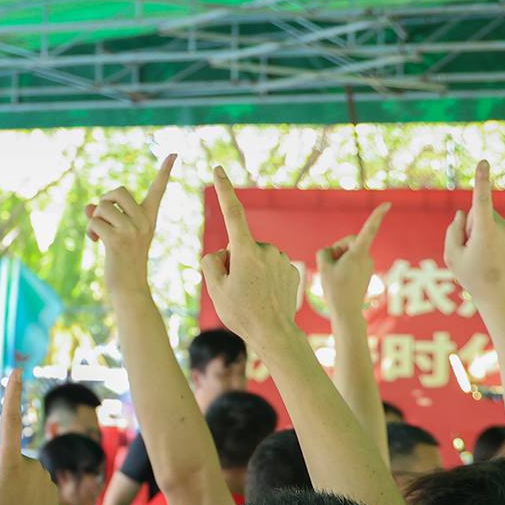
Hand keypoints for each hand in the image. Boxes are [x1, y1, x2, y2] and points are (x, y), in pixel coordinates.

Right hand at [0, 368, 60, 504]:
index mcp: (10, 465)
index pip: (10, 423)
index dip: (11, 396)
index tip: (16, 372)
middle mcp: (30, 464)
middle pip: (4, 454)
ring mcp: (43, 475)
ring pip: (17, 468)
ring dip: (10, 481)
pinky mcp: (51, 486)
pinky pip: (30, 479)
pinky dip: (23, 490)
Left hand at [85, 154, 174, 294]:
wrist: (129, 288)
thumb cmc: (123, 261)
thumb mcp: (118, 234)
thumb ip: (106, 217)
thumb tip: (89, 207)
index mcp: (149, 218)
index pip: (158, 190)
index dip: (165, 171)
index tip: (173, 154)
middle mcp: (144, 222)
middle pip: (119, 191)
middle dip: (105, 200)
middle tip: (103, 216)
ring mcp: (132, 231)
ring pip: (102, 207)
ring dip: (95, 220)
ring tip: (99, 236)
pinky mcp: (117, 241)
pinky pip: (95, 222)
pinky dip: (90, 231)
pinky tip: (95, 242)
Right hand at [201, 166, 302, 351]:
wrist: (276, 334)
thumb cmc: (242, 314)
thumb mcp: (215, 289)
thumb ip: (211, 262)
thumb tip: (222, 252)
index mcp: (246, 252)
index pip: (233, 213)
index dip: (224, 190)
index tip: (218, 170)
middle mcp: (266, 250)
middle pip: (240, 246)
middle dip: (233, 261)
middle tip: (235, 290)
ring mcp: (282, 259)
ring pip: (255, 257)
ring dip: (249, 270)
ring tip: (252, 296)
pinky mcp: (292, 269)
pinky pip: (270, 267)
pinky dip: (265, 277)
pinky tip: (267, 296)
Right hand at [318, 202, 389, 316]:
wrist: (347, 312)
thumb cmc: (335, 290)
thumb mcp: (323, 267)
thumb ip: (325, 252)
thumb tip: (332, 252)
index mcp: (358, 254)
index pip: (369, 230)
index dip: (377, 216)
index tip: (387, 204)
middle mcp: (366, 257)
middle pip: (348, 241)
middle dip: (338, 248)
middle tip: (328, 265)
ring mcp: (367, 265)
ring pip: (348, 252)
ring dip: (339, 259)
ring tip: (334, 276)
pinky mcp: (365, 271)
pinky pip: (351, 261)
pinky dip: (343, 266)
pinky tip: (339, 280)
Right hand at [444, 160, 504, 310]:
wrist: (504, 298)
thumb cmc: (474, 279)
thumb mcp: (452, 257)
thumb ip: (453, 231)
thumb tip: (464, 212)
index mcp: (486, 233)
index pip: (482, 201)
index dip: (481, 181)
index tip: (484, 162)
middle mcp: (504, 230)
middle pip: (480, 215)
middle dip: (473, 227)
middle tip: (473, 254)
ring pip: (493, 222)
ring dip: (485, 234)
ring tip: (488, 259)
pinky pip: (504, 229)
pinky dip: (497, 239)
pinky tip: (498, 258)